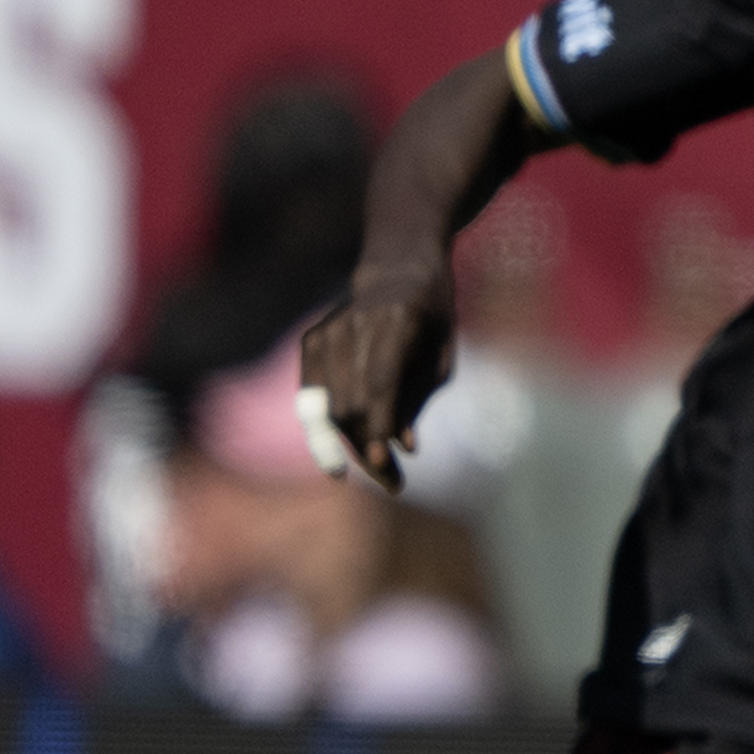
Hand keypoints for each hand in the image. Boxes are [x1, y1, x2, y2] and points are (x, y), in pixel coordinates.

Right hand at [297, 263, 456, 491]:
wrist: (398, 271)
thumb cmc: (433, 318)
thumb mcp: (442, 354)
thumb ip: (419, 398)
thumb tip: (402, 447)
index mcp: (399, 321)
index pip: (382, 382)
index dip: (381, 424)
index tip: (384, 463)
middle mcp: (354, 324)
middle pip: (352, 402)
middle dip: (370, 447)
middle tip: (394, 482)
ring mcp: (326, 331)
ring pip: (330, 407)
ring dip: (352, 445)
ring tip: (382, 469)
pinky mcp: (310, 341)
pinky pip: (314, 399)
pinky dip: (332, 427)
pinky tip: (356, 444)